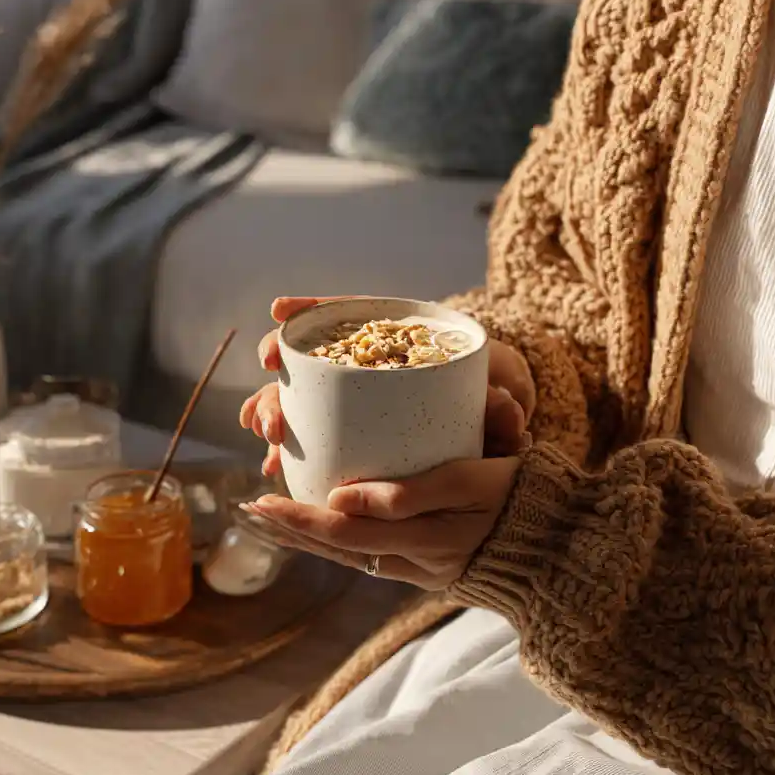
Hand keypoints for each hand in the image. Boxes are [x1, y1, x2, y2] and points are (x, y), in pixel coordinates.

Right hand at [240, 296, 535, 475]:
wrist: (490, 428)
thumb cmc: (492, 397)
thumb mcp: (500, 394)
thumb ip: (503, 405)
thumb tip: (506, 409)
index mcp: (393, 338)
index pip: (345, 312)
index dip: (309, 309)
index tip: (279, 312)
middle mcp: (362, 364)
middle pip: (309, 359)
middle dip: (282, 373)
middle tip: (278, 398)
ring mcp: (348, 398)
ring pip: (298, 396)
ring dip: (273, 410)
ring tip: (269, 435)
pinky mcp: (345, 432)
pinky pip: (310, 435)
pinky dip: (291, 449)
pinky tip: (274, 466)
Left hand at [241, 456, 520, 589]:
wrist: (562, 548)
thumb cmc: (523, 501)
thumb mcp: (472, 484)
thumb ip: (410, 493)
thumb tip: (343, 498)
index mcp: (420, 539)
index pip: (341, 533)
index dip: (297, 518)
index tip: (260, 500)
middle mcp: (413, 561)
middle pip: (335, 549)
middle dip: (290, 531)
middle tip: (250, 510)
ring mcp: (421, 567)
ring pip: (350, 556)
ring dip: (308, 539)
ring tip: (274, 520)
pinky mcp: (431, 565)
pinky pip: (371, 556)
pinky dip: (338, 543)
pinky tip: (326, 529)